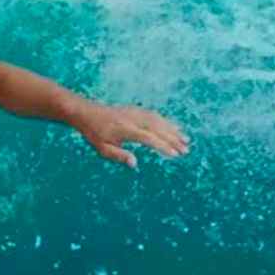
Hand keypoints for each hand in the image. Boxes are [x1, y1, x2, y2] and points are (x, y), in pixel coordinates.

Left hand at [70, 101, 189, 168]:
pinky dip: (166, 122)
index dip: (162, 146)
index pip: (148, 138)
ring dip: (173, 130)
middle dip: (173, 139)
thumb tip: (135, 163)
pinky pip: (155, 115)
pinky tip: (175, 128)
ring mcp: (135, 112)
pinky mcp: (136, 110)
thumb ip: (119, 156)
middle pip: (157, 128)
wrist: (88, 113)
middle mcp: (133, 119)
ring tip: (186, 140)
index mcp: (125, 130)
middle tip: (186, 150)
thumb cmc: (95, 134)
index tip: (174, 154)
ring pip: (159, 120)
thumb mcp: (103, 149)